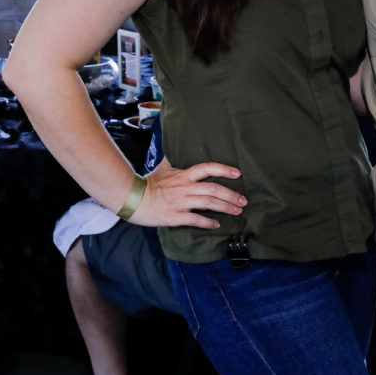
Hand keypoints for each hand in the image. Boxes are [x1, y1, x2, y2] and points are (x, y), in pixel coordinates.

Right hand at [130, 157, 246, 228]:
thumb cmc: (147, 183)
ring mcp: (181, 202)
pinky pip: (196, 219)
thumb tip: (174, 150)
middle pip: (214, 189)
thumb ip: (173, 162)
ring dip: (226, 207)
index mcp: (183, 175)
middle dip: (231, 195)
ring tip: (237, 211)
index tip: (237, 174)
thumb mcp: (163, 168)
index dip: (224, 170)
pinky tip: (217, 224)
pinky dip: (208, 222)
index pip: (207, 168)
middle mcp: (185, 187)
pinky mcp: (175, 216)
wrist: (132, 197)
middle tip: (243, 201)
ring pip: (209, 203)